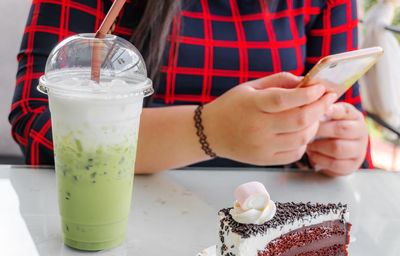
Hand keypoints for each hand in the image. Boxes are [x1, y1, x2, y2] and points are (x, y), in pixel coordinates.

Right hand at [202, 72, 336, 165]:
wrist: (211, 132)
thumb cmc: (233, 105)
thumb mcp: (251, 87)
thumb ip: (280, 82)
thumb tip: (309, 83)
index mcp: (251, 105)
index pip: (283, 100)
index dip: (306, 94)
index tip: (321, 88)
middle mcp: (256, 128)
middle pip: (298, 121)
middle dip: (319, 108)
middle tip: (328, 99)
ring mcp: (261, 147)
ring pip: (301, 138)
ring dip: (314, 125)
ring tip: (315, 115)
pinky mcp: (264, 160)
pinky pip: (295, 153)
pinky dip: (304, 142)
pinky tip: (302, 132)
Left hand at [306, 102, 367, 175]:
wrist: (337, 152)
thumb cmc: (328, 128)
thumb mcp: (328, 115)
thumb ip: (322, 108)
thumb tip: (310, 98)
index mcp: (355, 116)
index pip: (345, 111)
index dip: (333, 110)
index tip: (321, 110)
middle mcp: (361, 132)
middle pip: (340, 129)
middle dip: (320, 130)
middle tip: (305, 130)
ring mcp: (359, 150)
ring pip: (337, 148)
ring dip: (318, 146)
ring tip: (307, 143)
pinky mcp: (352, 165)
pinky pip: (335, 163)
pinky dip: (319, 158)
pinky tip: (312, 153)